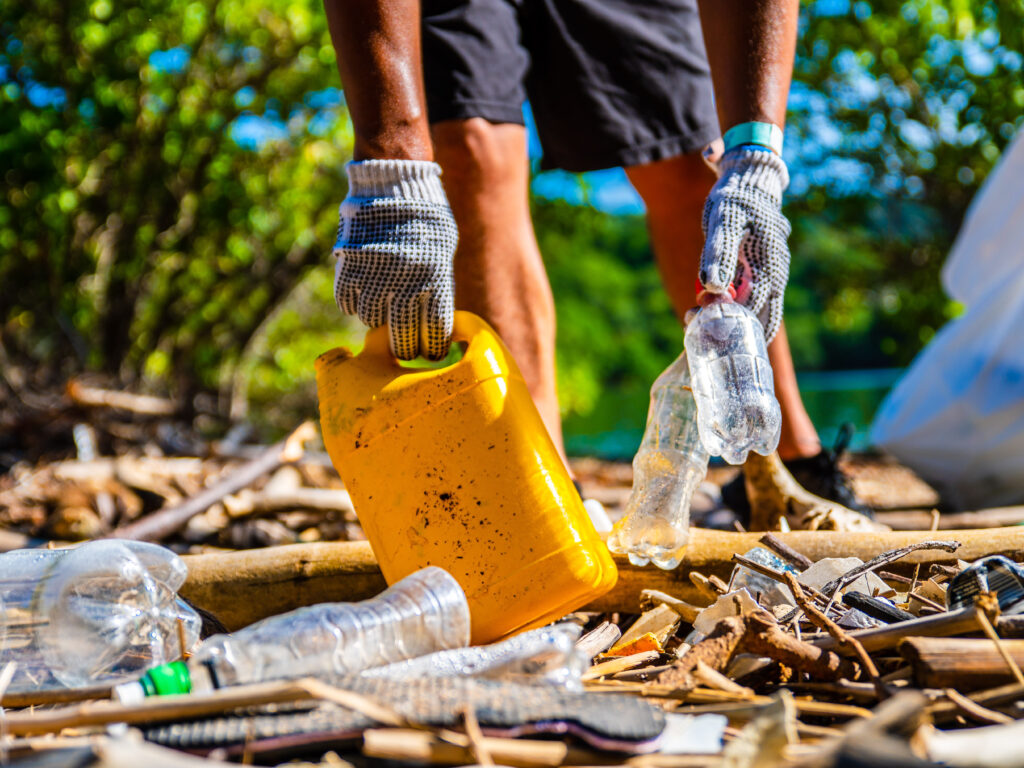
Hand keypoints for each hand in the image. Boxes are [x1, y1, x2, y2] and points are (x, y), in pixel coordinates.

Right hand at [334, 160, 458, 359]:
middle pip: (402, 337)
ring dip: (377, 321)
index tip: (430, 353)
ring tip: (383, 311)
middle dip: (404, 348)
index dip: (432, 349)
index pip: (435, 332)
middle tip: (403, 349)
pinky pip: (348, 303)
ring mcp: (375, 275)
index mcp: (435, 278)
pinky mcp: (350, 267)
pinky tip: (362, 296)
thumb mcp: (445, 249)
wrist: (394, 182)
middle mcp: (406, 282)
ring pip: (372, 321)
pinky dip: (354, 304)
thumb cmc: (427, 216)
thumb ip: (439, 284)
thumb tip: (435, 321)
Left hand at [699, 148, 791, 342]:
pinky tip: (708, 308)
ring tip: (694, 320)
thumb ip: (718, 254)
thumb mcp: (722, 222)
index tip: (700, 325)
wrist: (749, 182)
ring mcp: (771, 274)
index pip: (752, 309)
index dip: (727, 322)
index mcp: (769, 266)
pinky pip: (751, 298)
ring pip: (755, 310)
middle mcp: (775, 275)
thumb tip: (712, 287)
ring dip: (729, 319)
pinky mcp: (762, 272)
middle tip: (693, 327)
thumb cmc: (735, 199)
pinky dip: (733, 307)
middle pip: (757, 316)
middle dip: (729, 328)